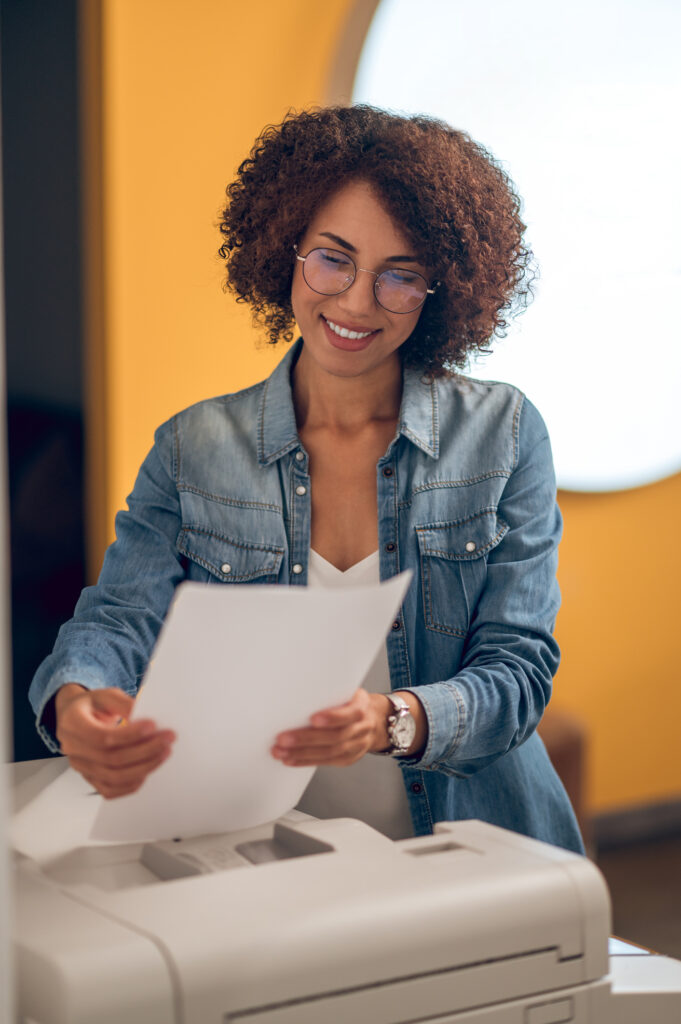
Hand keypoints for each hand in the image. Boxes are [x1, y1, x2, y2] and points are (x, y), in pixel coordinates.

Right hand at [55, 684, 175, 798]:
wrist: (74, 717)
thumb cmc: (91, 705)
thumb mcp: (105, 695)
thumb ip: (124, 704)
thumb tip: (145, 717)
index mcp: (73, 724)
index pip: (102, 737)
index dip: (130, 735)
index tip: (153, 726)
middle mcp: (73, 749)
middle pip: (111, 759)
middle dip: (145, 750)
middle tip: (167, 739)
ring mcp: (80, 766)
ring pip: (113, 777)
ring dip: (144, 767)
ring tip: (163, 753)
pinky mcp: (89, 778)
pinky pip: (110, 790)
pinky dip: (131, 784)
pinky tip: (147, 770)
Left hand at [271, 689, 392, 766]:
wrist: (374, 719)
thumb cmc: (351, 701)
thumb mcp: (347, 690)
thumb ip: (328, 693)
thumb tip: (294, 690)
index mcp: (362, 706)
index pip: (350, 713)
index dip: (333, 717)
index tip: (313, 718)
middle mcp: (362, 728)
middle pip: (335, 737)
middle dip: (306, 739)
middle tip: (283, 739)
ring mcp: (357, 746)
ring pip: (329, 753)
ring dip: (302, 753)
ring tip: (280, 752)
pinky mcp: (348, 758)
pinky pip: (326, 762)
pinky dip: (306, 761)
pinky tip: (290, 760)